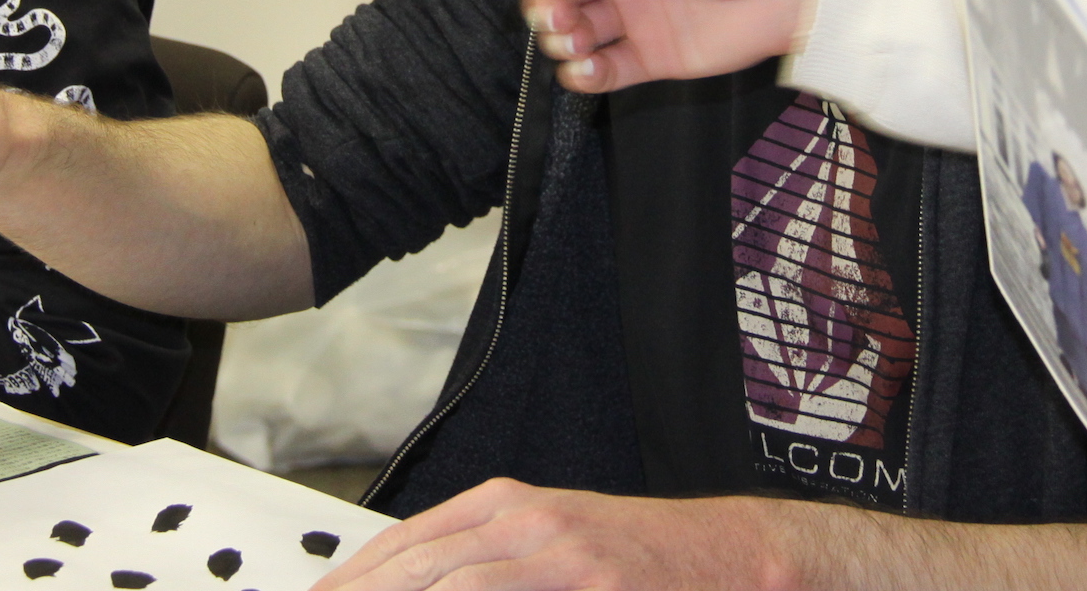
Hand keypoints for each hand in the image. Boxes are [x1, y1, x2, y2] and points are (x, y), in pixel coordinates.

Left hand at [311, 480, 786, 590]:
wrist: (731, 557)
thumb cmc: (645, 561)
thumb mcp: (556, 545)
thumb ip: (489, 561)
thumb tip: (425, 579)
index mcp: (509, 504)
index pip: (406, 544)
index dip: (355, 579)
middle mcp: (523, 523)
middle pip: (413, 567)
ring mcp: (555, 557)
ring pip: (447, 585)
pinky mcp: (586, 585)